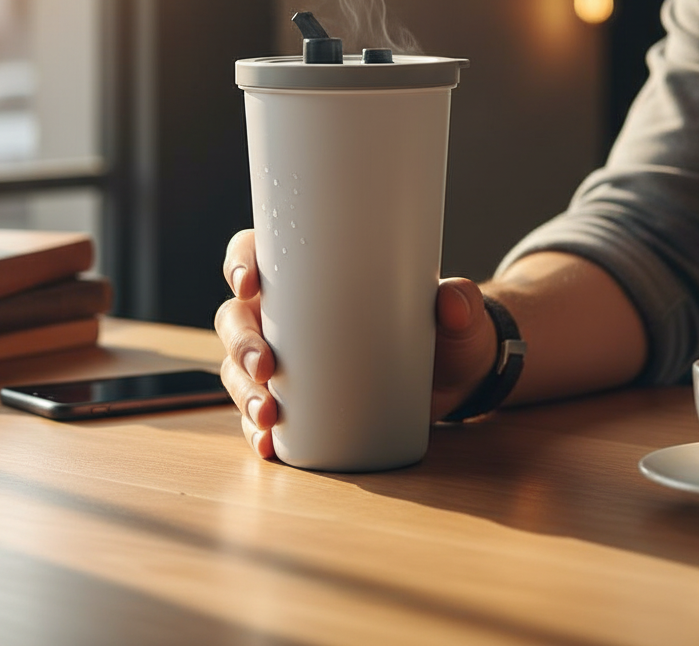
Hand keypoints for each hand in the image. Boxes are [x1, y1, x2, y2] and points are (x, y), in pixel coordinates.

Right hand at [215, 230, 499, 459]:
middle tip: (266, 367)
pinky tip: (268, 445)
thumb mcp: (457, 313)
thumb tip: (453, 301)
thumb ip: (460, 302)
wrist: (456, 378)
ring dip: (242, 392)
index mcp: (310, 272)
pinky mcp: (298, 401)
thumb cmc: (446, 329)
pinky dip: (257, 430)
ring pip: (239, 369)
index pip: (257, 254)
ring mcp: (288, 359)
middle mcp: (287, 313)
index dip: (240, 264)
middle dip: (241, 343)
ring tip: (268, 416)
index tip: (249, 285)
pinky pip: (260, 413)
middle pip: (238, 318)